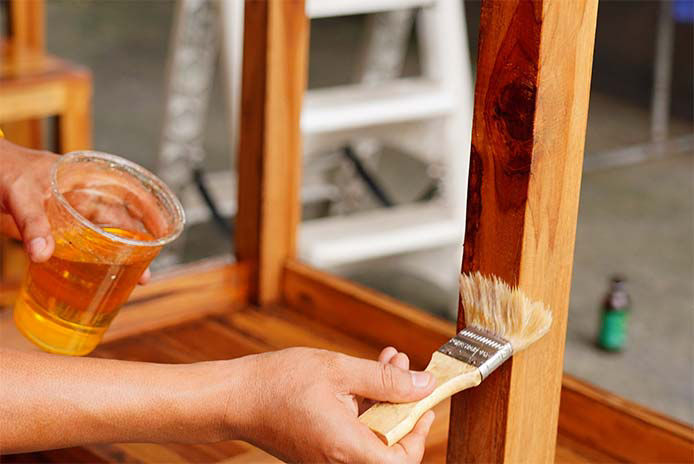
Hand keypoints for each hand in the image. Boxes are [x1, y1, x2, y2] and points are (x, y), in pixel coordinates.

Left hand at [0, 139, 149, 282]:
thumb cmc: (3, 170)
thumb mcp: (20, 193)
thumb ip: (33, 222)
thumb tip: (44, 255)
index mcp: (87, 179)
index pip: (129, 192)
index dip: (152, 211)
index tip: (165, 231)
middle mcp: (84, 197)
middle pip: (121, 222)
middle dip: (138, 246)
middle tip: (145, 275)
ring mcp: (71, 213)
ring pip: (104, 236)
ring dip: (118, 257)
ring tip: (131, 281)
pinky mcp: (56, 228)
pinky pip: (81, 244)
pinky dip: (92, 260)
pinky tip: (97, 277)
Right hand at [223, 347, 436, 463]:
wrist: (234, 397)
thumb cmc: (278, 383)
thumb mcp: (339, 371)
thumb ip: (385, 381)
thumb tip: (424, 385)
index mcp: (346, 449)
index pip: (401, 461)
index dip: (420, 436)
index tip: (425, 406)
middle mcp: (338, 462)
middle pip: (388, 446)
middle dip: (403, 405)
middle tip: (407, 371)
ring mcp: (326, 458)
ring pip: (371, 436)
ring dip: (384, 400)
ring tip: (388, 362)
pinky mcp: (318, 450)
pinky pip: (352, 433)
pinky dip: (364, 406)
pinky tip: (365, 374)